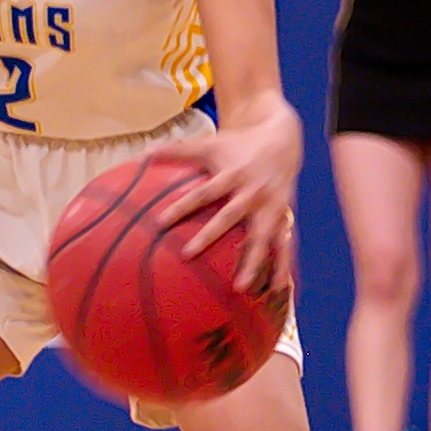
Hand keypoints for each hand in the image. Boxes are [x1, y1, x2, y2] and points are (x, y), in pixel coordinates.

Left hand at [145, 120, 299, 298]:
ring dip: (252, 262)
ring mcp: (271, 207)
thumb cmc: (238, 145)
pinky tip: (276, 290)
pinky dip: (282, 266)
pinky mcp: (284, 217)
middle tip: (188, 255)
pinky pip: (284, 245)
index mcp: (232, 175)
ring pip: (262, 237)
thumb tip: (145, 151)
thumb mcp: (211, 144)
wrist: (281, 140)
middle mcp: (252, 192)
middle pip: (229, 216)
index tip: (161, 221)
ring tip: (240, 287)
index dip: (183, 205)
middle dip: (210, 235)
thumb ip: (179, 149)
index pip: (203, 192)